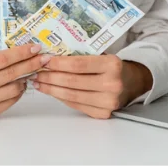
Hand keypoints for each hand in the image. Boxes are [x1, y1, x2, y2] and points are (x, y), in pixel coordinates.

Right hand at [0, 45, 50, 119]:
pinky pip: (9, 102)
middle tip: (44, 58)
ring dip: (26, 79)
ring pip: (13, 90)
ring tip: (33, 69)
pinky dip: (18, 91)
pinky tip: (21, 82)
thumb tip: (23, 53)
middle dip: (30, 65)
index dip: (21, 54)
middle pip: (10, 75)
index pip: (2, 60)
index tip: (35, 48)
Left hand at [32, 54, 152, 118]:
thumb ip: (81, 56)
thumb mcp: (102, 54)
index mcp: (112, 65)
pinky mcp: (103, 114)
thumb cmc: (112, 65)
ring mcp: (108, 102)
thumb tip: (51, 56)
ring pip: (72, 95)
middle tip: (35, 71)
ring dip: (51, 89)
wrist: (132, 83)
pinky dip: (61, 97)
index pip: (79, 65)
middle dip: (50, 77)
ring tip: (38, 82)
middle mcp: (111, 84)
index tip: (44, 60)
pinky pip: (76, 105)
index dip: (58, 63)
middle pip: (73, 82)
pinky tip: (51, 91)